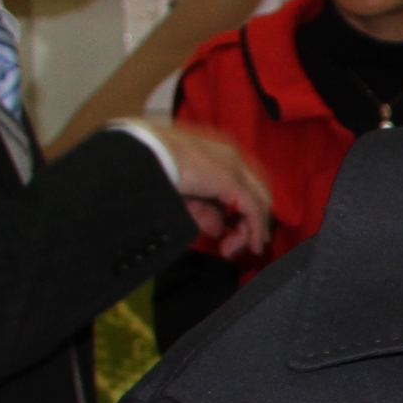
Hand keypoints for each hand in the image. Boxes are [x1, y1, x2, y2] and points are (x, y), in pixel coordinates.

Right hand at [163, 122, 274, 261]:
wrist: (143, 153)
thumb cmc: (152, 169)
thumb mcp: (183, 196)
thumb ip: (204, 212)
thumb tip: (220, 230)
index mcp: (216, 155)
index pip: (242, 185)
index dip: (243, 210)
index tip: (233, 231)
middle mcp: (230, 157)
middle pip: (256, 193)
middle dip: (252, 221)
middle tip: (243, 243)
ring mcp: (234, 166)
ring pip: (258, 203)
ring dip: (250, 229)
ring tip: (233, 249)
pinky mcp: (232, 180)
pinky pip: (254, 210)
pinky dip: (255, 230)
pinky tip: (251, 245)